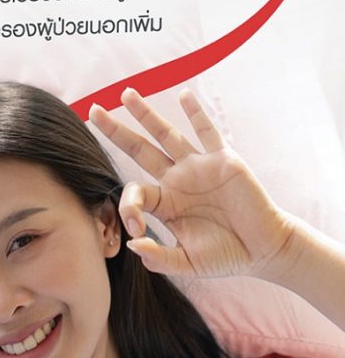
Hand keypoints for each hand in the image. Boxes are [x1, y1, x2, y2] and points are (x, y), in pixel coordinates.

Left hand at [89, 88, 294, 280]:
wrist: (263, 249)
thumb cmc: (225, 256)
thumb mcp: (186, 263)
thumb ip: (158, 257)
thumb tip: (133, 245)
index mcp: (164, 203)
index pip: (134, 192)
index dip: (127, 208)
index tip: (136, 229)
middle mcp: (177, 180)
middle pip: (139, 149)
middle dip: (116, 131)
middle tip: (93, 111)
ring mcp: (199, 167)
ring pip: (167, 135)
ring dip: (146, 115)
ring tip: (126, 94)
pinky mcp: (224, 161)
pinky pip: (207, 133)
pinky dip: (196, 113)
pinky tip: (183, 95)